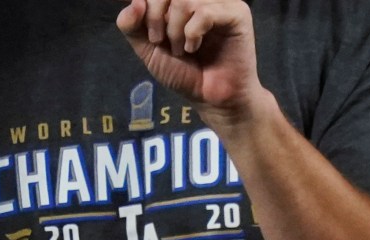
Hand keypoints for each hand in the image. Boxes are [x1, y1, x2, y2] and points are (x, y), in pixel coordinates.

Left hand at [115, 0, 265, 123]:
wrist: (211, 99)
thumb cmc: (185, 73)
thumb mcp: (149, 49)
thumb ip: (132, 25)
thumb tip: (136, 1)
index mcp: (182, 0)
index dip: (148, 8)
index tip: (152, 35)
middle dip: (157, 16)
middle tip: (161, 41)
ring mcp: (221, 3)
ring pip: (185, 0)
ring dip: (175, 30)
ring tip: (181, 50)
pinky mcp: (237, 14)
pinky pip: (205, 12)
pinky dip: (192, 34)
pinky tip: (194, 48)